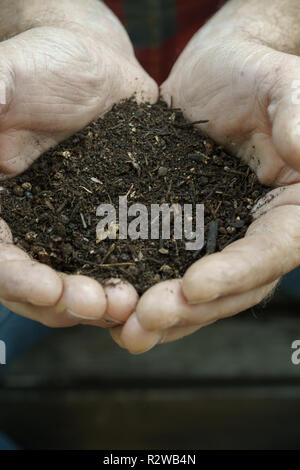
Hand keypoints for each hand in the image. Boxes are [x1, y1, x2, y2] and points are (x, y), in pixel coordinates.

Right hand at [0, 0, 157, 327]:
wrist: (98, 70)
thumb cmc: (46, 65)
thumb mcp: (11, 75)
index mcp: (1, 207)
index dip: (17, 279)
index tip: (49, 288)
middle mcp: (34, 229)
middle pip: (37, 288)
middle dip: (66, 303)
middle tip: (101, 305)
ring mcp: (75, 234)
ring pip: (79, 287)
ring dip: (102, 305)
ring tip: (131, 306)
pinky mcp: (114, 228)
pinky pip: (121, 267)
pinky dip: (136, 285)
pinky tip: (157, 289)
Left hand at [110, 4, 299, 352]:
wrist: (217, 71)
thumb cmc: (255, 72)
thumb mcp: (282, 85)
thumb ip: (297, 116)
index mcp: (292, 208)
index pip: (273, 250)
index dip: (238, 273)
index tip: (194, 285)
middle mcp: (258, 233)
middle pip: (234, 287)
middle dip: (190, 308)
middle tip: (145, 321)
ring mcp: (219, 237)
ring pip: (199, 292)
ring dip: (165, 316)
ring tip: (127, 332)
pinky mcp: (183, 231)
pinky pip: (167, 269)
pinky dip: (146, 292)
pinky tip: (116, 308)